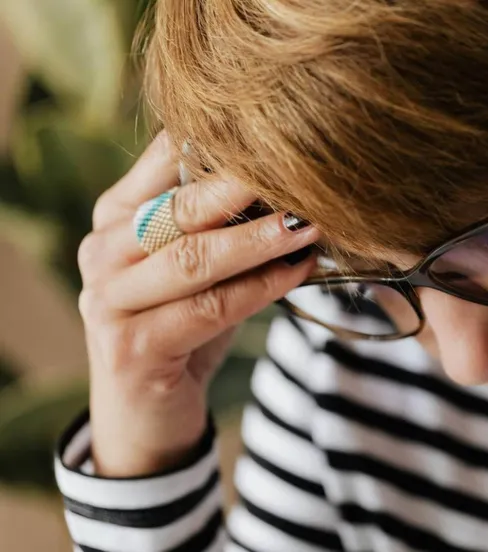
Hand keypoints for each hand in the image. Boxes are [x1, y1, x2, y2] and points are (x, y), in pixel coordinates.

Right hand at [78, 132, 317, 476]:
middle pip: (179, 208)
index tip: (277, 131)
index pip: (163, 160)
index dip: (219, 143)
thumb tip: (293, 183)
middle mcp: (102, 251)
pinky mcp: (131, 348)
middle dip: (243, 187)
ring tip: (308, 224)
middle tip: (300, 171)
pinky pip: (208, 308)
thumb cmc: (181, 324)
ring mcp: (108, 301)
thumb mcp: (196, 266)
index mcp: (115, 216)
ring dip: (259, 240)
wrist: (146, 411)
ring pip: (194, 259)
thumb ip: (221, 224)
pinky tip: (297, 272)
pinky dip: (260, 288)